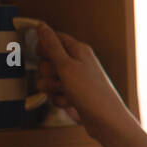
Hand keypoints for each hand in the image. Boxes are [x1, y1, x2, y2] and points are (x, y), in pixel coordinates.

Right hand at [34, 24, 132, 142]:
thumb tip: (42, 26)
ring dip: (52, 89)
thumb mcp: (67, 66)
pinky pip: (54, 95)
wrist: (105, 120)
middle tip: (61, 78)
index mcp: (78, 51)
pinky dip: (60, 100)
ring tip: (67, 93)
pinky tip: (72, 104)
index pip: (53, 38)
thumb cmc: (90, 91)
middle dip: (48, 73)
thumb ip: (52, 46)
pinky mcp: (72, 95)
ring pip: (47, 80)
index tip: (43, 56)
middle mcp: (77, 63)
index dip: (43, 47)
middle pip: (46, 61)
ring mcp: (74, 81)